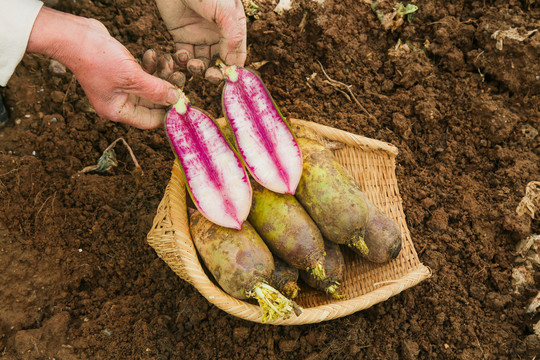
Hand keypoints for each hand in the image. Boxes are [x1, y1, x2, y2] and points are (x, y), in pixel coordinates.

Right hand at [27, 7, 180, 128]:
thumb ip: (156, 90)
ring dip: (161, 73)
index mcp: (118, 111)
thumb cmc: (97, 59)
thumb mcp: (132, 77)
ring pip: (150, 86)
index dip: (168, 112)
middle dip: (167, 89)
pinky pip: (143, 73)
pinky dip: (150, 65)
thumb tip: (177, 99)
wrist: (75, 35)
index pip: (150, 120)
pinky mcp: (122, 72)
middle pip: (153, 102)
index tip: (183, 100)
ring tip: (167, 60)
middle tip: (180, 77)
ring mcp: (120, 87)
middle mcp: (119, 102)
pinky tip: (152, 54)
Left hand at [155, 0, 246, 82]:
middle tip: (209, 75)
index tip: (228, 78)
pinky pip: (184, 55)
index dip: (234, 68)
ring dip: (198, 68)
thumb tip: (232, 63)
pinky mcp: (182, 35)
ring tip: (193, 64)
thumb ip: (232, 36)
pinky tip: (182, 56)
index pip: (238, 54)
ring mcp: (200, 36)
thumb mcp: (225, 10)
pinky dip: (183, 61)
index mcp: (234, 27)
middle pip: (219, 62)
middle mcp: (218, 34)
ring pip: (202, 61)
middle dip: (215, 72)